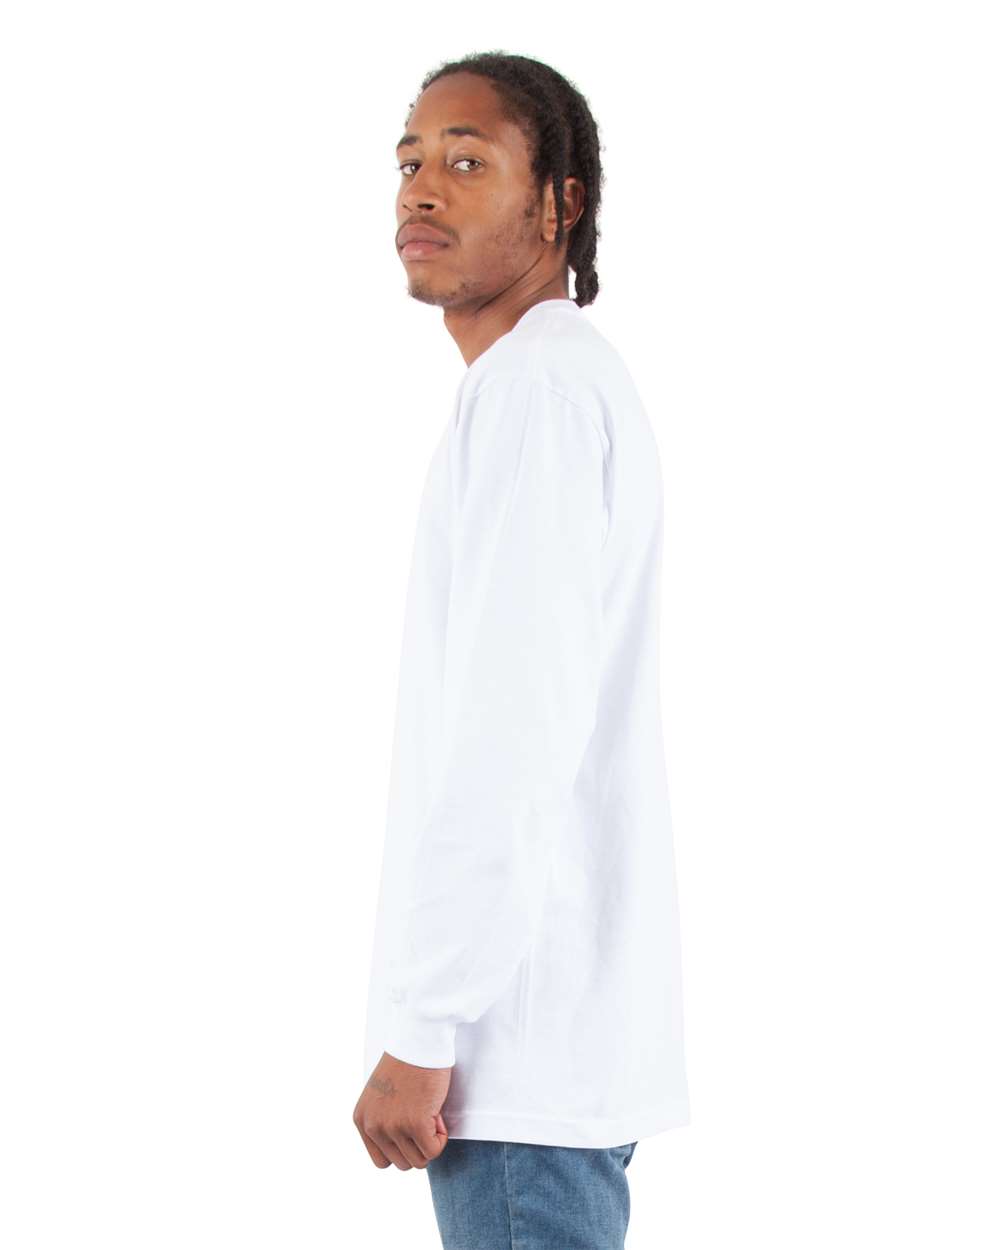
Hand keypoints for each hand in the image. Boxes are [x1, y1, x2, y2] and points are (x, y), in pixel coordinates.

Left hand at [353, 1050, 451, 1169]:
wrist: (418, 1039)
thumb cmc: (406, 1062)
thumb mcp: (381, 1096)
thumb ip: (382, 1120)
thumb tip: (398, 1147)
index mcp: (362, 1120)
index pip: (381, 1160)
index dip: (402, 1148)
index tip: (410, 1126)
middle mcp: (373, 1127)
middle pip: (402, 1163)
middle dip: (417, 1145)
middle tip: (422, 1115)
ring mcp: (393, 1126)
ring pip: (419, 1161)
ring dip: (430, 1141)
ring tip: (429, 1112)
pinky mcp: (415, 1123)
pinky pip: (433, 1150)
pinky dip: (441, 1136)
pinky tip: (437, 1112)